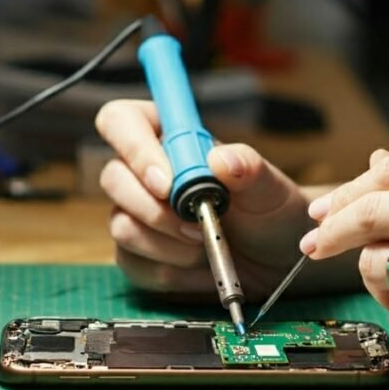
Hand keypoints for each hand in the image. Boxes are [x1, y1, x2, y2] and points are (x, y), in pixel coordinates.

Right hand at [95, 99, 358, 299]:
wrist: (276, 258)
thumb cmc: (270, 210)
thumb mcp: (269, 185)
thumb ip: (248, 168)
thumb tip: (220, 160)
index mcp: (169, 138)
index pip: (121, 120)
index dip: (134, 148)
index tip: (167, 183)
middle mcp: (143, 173)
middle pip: (112, 178)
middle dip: (154, 209)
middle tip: (197, 227)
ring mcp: (135, 214)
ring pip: (120, 225)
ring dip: (166, 242)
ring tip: (205, 243)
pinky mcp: (137, 254)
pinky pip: (131, 262)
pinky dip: (167, 269)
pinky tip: (197, 263)